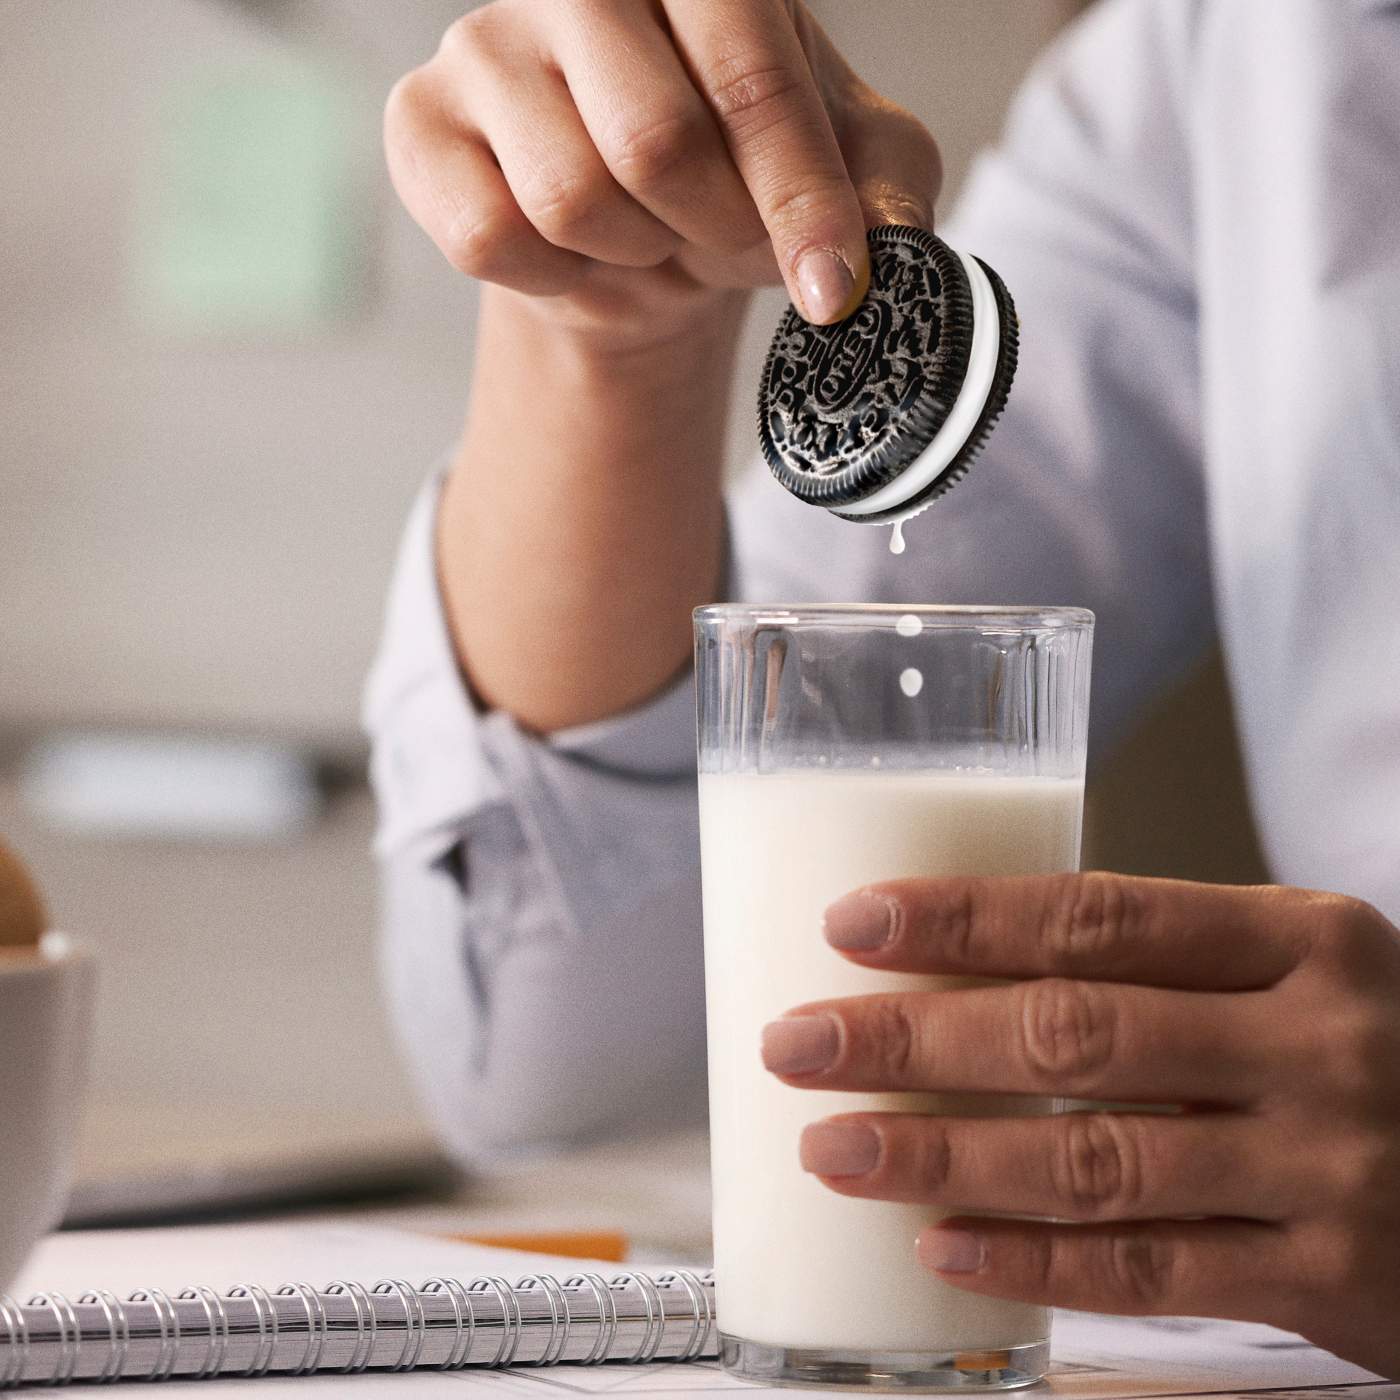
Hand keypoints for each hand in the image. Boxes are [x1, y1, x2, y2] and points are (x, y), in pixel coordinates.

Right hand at [384, 0, 940, 342]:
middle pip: (652, 141)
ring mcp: (485, 42)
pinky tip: (572, 252)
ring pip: (569, 197)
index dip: (799, 198)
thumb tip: (892, 242)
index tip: (834, 290)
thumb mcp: (843, 173)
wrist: (635, 237)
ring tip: (644, 232)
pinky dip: (552, 277)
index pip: (750, 76)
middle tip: (719, 237)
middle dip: (709, 228)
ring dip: (630, 252)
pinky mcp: (419, 122)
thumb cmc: (737, 180)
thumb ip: (886, 187)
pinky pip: (487, 236)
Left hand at [761, 873, 1399, 1377]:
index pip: (1100, 915)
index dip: (966, 918)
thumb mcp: (1300, 976)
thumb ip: (1168, 970)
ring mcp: (1330, 1164)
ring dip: (946, 1157)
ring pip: (1095, 1160)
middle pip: (1074, 1033)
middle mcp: (1316, 1041)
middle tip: (801, 1044)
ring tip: (836, 1150)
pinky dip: (1036, 1261)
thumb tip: (964, 971)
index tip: (852, 923)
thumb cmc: (1374, 1052)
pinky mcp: (1334, 1278)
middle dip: (916, 1040)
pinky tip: (942, 1247)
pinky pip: (1154, 1272)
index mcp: (1301, 938)